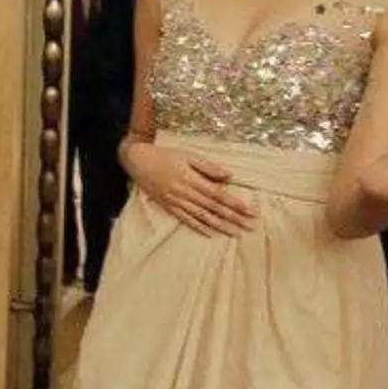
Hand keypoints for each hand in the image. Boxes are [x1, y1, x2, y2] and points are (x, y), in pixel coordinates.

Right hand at [123, 141, 257, 236]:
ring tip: (235, 233)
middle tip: (250, 226)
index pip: (219, 195)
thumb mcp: (188, 155)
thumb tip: (229, 176)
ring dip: (220, 226)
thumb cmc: (164, 155)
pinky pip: (185, 219)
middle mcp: (185, 193)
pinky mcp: (168, 206)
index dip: (235, 204)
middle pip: (213, 208)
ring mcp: (176, 201)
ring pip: (202, 217)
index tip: (250, 211)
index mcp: (192, 179)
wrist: (137, 161)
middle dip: (233, 218)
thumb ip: (208, 167)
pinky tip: (210, 233)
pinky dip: (198, 227)